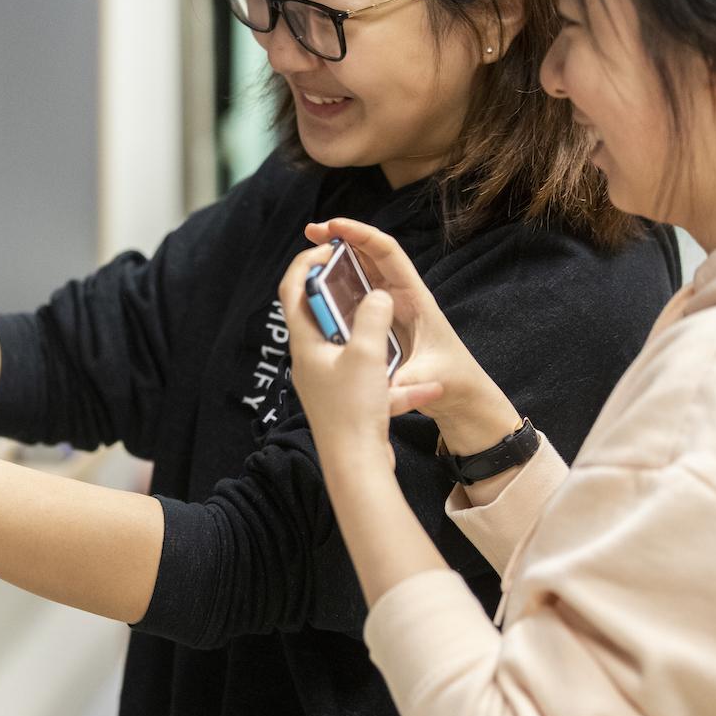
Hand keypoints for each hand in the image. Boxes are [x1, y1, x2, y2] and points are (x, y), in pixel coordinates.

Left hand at [280, 245, 441, 463]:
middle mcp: (309, 359)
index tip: (332, 248)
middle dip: (342, 293)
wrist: (355, 467)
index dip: (309, 263)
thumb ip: (371, 318)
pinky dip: (391, 377)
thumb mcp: (366, 356)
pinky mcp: (344, 399)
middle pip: (319, 313)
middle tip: (364, 276)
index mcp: (305, 343)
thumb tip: (378, 295)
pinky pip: (367, 376)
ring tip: (396, 329)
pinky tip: (421, 390)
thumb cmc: (353, 411)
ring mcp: (325, 380)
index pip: (294, 289)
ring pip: (348, 344)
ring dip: (373, 335)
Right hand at [299, 219, 522, 453]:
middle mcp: (402, 295)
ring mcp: (391, 306)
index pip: (387, 254)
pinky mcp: (382, 320)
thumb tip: (376, 381)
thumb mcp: (428, 378)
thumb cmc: (452, 379)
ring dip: (336, 259)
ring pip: (361, 272)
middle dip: (342, 238)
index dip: (361, 235)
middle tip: (312, 232)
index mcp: (416, 298)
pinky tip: (318, 287)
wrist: (462, 393)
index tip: (334, 226)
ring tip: (309, 253)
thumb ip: (404, 379)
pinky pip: (357, 294)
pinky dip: (337, 284)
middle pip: (370, 255)